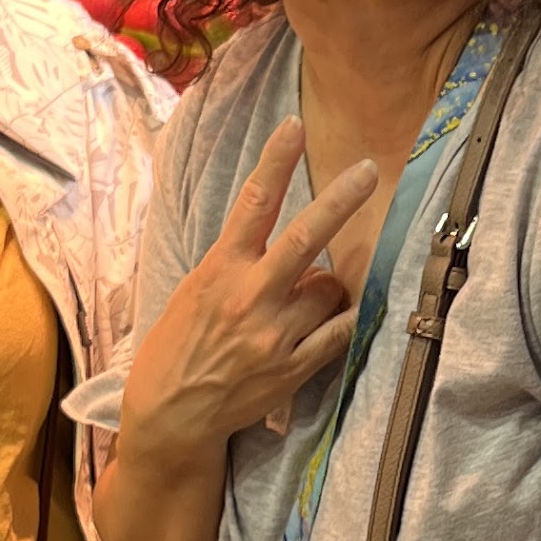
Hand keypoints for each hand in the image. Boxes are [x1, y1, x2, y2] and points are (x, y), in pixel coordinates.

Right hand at [116, 119, 379, 459]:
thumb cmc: (178, 346)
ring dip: (328, 288)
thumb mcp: (193, 290)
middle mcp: (250, 297)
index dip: (276, 162)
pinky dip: (344, 320)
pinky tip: (337, 318)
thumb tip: (282, 240)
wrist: (172, 414)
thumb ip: (236, 263)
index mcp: (220, 271)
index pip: (252, 204)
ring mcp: (276, 334)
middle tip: (368, 170)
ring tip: (303, 303)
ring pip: (331, 289)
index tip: (295, 126)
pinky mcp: (294, 368)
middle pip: (307, 238)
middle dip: (341, 199)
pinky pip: (339, 333)